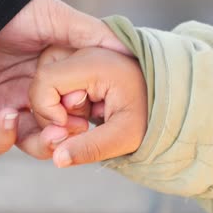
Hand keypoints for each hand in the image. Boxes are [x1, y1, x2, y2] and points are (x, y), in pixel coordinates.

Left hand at [0, 0, 129, 158]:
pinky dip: (4, 136)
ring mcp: (3, 108)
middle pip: (55, 133)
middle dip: (65, 138)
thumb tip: (129, 53)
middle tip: (71, 131)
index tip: (93, 116)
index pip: (74, 110)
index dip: (85, 118)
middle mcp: (30, 96)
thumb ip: (89, 35)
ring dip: (42, 144)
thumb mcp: (55, 18)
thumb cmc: (8, 12)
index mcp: (51, 78)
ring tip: (50, 132)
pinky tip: (10, 115)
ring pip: (29, 143)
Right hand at [30, 46, 147, 166]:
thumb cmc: (152, 117)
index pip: (44, 81)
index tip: (76, 127)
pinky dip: (64, 103)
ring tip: (88, 116)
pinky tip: (87, 110)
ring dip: (59, 108)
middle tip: (84, 125)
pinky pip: (56, 84)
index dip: (47, 111)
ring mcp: (81, 56)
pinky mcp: (80, 64)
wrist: (170, 101)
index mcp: (94, 64)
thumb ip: (90, 149)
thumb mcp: (125, 137)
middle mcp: (83, 53)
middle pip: (41, 83)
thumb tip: (57, 159)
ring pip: (45, 83)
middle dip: (54, 113)